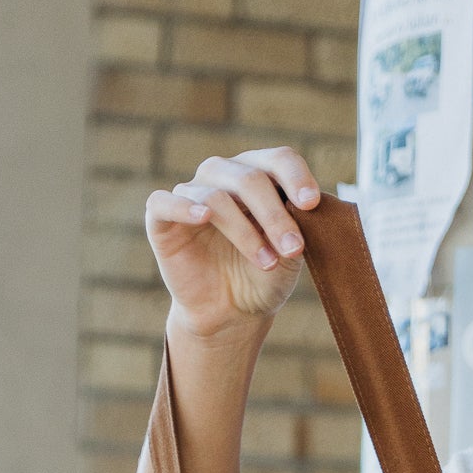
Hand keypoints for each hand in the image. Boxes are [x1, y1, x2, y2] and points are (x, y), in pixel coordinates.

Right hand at [145, 147, 320, 338]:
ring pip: (216, 196)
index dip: (296, 177)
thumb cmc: (265, 276)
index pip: (278, 159)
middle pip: (250, 178)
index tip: (311, 204)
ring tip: (268, 262)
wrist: (233, 313)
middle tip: (294, 249)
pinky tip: (203, 216)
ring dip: (245, 231)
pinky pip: (164, 201)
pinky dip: (184, 207)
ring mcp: (191, 193)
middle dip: (275, 215)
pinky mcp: (161, 217)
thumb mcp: (291, 253)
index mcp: (259, 174)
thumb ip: (297, 224)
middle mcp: (223, 175)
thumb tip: (301, 202)